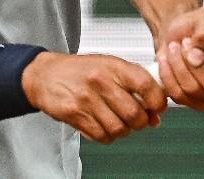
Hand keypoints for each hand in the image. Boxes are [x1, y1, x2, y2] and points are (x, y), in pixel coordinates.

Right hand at [21, 52, 166, 143]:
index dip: (157, 101)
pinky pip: (101, 136)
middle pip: (134, 114)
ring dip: (122, 131)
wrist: (46, 75)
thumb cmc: (80, 71)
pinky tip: (103, 126)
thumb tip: (155, 114)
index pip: (146, 85)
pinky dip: (106, 136)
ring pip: (119, 128)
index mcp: (114, 66)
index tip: (158, 108)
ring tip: (118, 122)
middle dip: (140, 122)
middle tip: (137, 119)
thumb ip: (134, 86)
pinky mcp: (75, 114)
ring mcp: (87, 99)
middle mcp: (101, 81)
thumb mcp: (109, 67)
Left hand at [155, 7, 203, 110]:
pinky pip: (178, 95)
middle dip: (190, 61)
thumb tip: (197, 57)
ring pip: (192, 90)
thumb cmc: (197, 26)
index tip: (200, 43)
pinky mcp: (193, 102)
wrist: (179, 34)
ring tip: (173, 47)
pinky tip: (165, 59)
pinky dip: (167, 76)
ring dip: (177, 66)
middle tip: (183, 41)